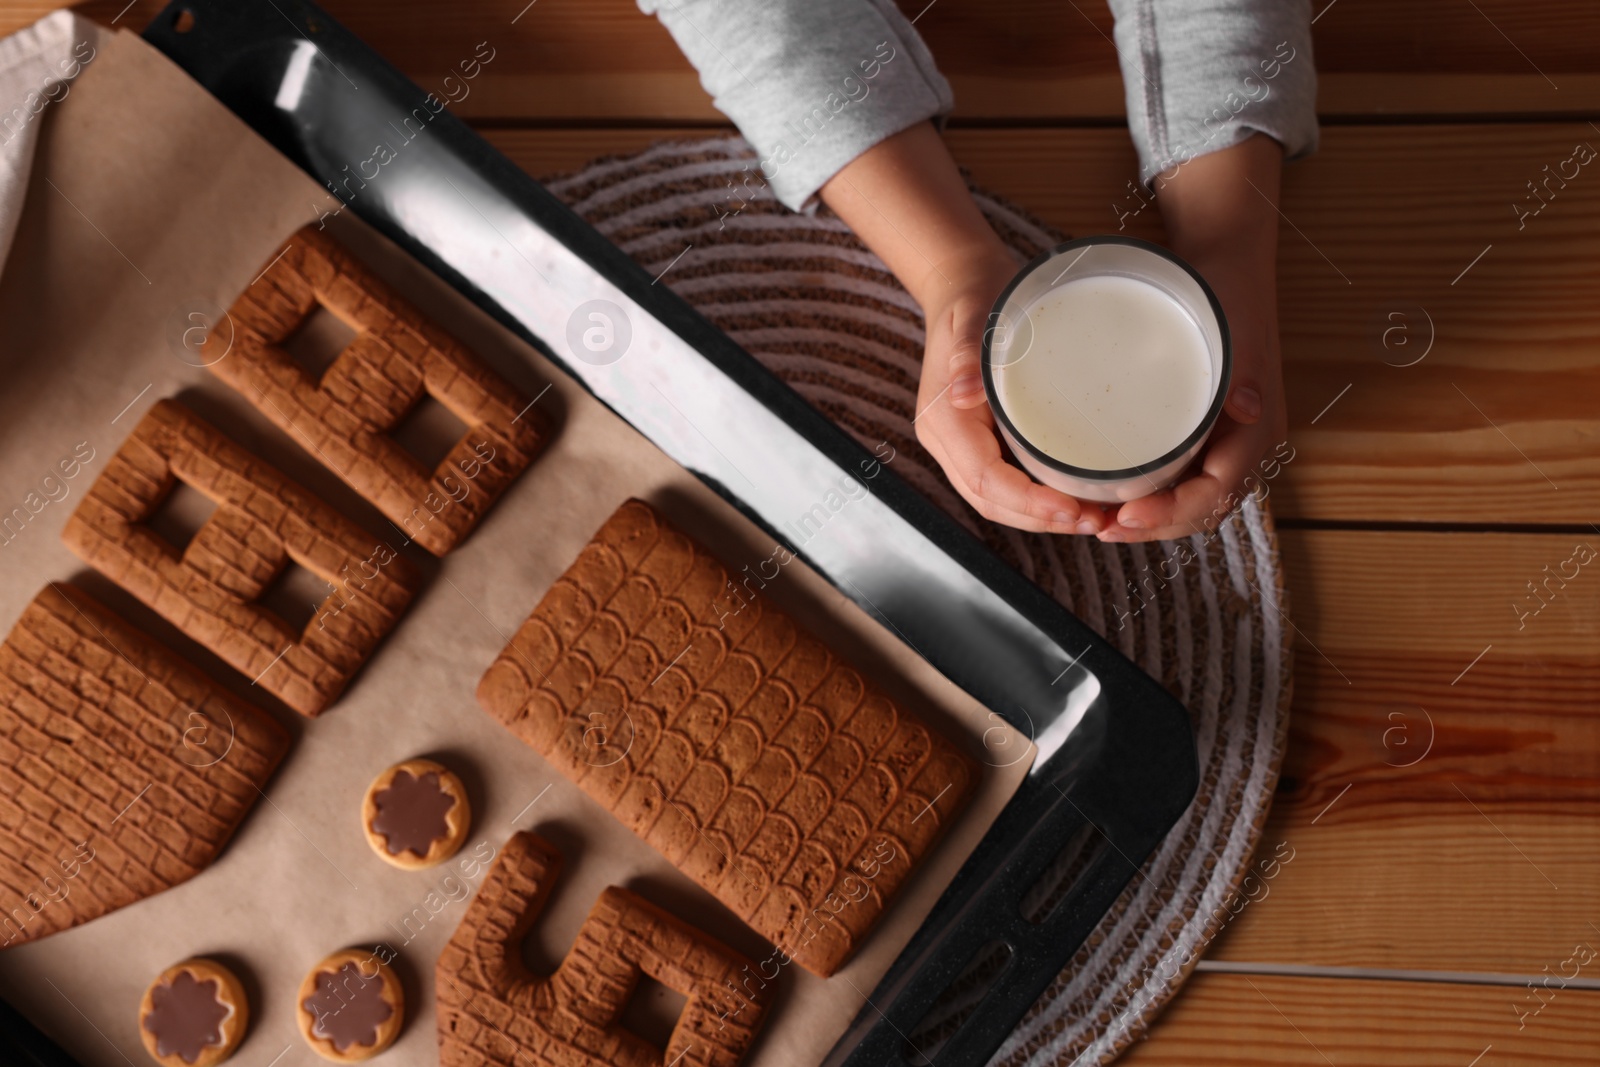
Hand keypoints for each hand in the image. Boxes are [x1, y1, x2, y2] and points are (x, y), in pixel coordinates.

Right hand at [913, 249, 1107, 533]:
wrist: (962, 287)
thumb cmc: (975, 298)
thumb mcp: (974, 316)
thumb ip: (969, 351)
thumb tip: (963, 391)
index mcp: (944, 419)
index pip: (984, 480)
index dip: (1027, 503)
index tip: (1071, 510)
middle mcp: (946, 441)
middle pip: (990, 501)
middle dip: (1040, 520)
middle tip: (1094, 521)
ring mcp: (959, 445)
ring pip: (996, 501)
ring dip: (1040, 517)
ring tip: (1092, 517)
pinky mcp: (978, 442)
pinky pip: (1004, 484)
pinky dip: (1036, 499)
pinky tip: (1073, 498)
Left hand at [1102, 134, 1288, 543]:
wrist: (1226, 263)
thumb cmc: (1228, 295)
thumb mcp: (1236, 330)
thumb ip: (1242, 372)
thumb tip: (1247, 408)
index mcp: (1257, 431)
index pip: (1215, 494)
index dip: (1171, 514)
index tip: (1126, 515)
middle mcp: (1245, 445)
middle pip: (1199, 509)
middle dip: (1152, 526)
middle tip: (1101, 527)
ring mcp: (1225, 442)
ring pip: (1188, 501)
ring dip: (1149, 519)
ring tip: (1102, 521)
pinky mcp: (1203, 433)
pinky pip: (1181, 480)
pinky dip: (1151, 497)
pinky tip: (1116, 496)